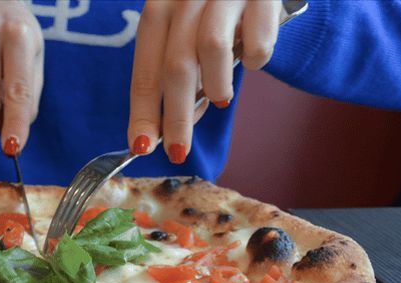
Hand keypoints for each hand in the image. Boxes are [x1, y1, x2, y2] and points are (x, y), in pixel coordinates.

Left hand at [127, 0, 281, 162]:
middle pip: (175, 68)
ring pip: (212, 50)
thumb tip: (173, 125)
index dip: (142, 113)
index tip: (142, 147)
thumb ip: (178, 72)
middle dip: (175, 118)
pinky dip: (255, 60)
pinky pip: (259, 41)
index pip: (145, 71)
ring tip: (223, 97)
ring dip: (217, 86)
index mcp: (158, 9)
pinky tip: (252, 60)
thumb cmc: (213, 9)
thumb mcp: (185, 31)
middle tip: (178, 150)